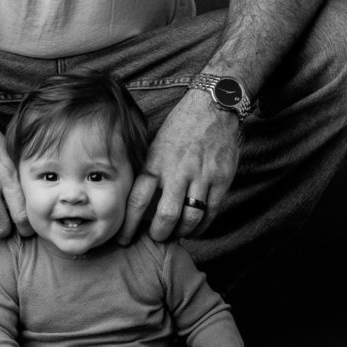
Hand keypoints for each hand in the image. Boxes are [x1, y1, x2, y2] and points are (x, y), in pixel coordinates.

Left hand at [118, 92, 240, 243]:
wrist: (213, 106)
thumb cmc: (180, 127)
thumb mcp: (155, 145)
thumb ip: (146, 171)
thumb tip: (132, 201)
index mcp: (156, 163)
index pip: (137, 201)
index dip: (129, 226)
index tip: (124, 239)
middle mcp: (177, 171)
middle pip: (165, 216)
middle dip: (159, 234)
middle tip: (156, 238)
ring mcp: (202, 176)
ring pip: (190, 219)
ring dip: (181, 233)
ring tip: (176, 234)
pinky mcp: (221, 180)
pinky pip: (210, 213)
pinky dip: (201, 226)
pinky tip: (195, 228)